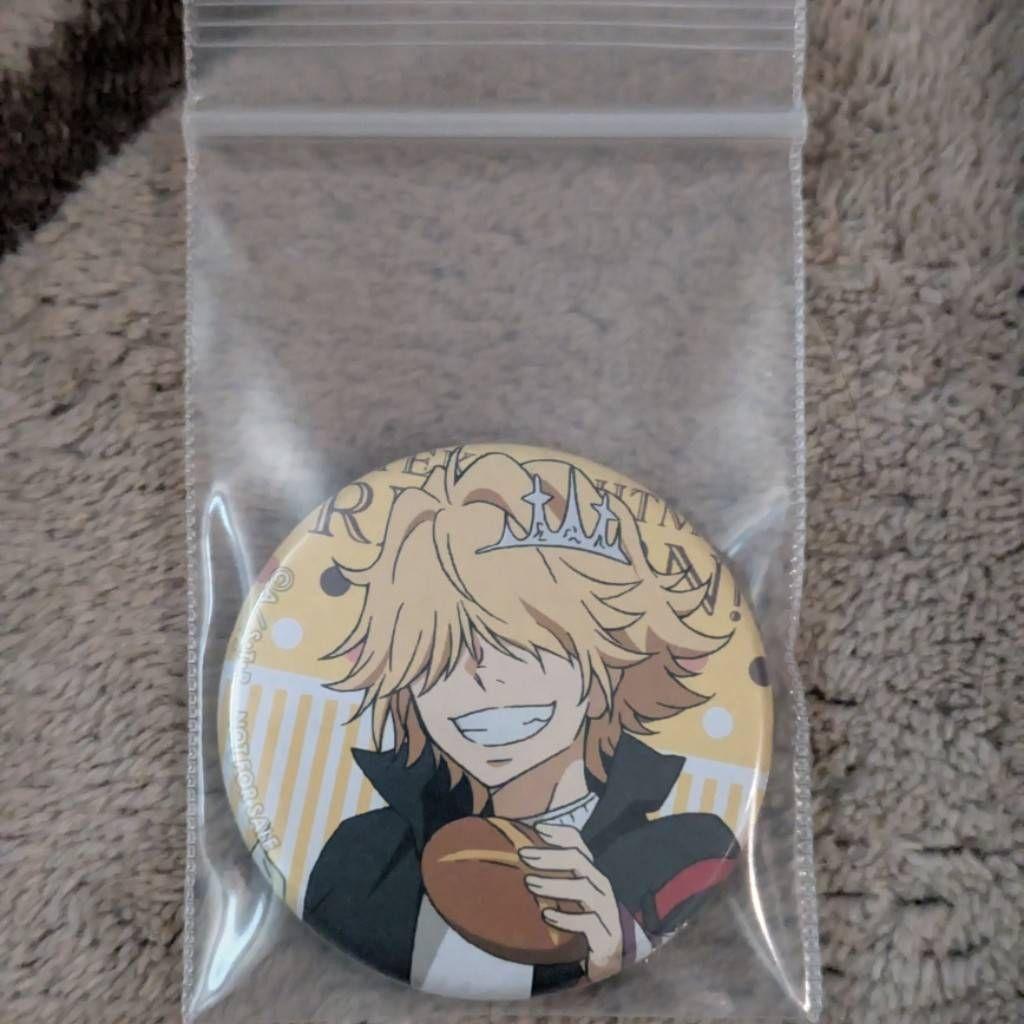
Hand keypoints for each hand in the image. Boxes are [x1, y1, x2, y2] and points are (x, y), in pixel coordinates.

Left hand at [520, 822, 622, 982]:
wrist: (606, 959)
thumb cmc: (582, 922)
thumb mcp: (569, 897)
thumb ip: (553, 878)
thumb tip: (520, 857)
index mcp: (591, 873)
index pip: (579, 844)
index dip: (560, 833)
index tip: (537, 828)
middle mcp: (601, 886)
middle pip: (579, 860)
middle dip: (550, 856)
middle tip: (523, 855)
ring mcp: (607, 910)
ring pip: (583, 888)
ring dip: (554, 884)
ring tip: (529, 883)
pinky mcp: (607, 936)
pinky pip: (587, 922)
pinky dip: (566, 917)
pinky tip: (546, 915)